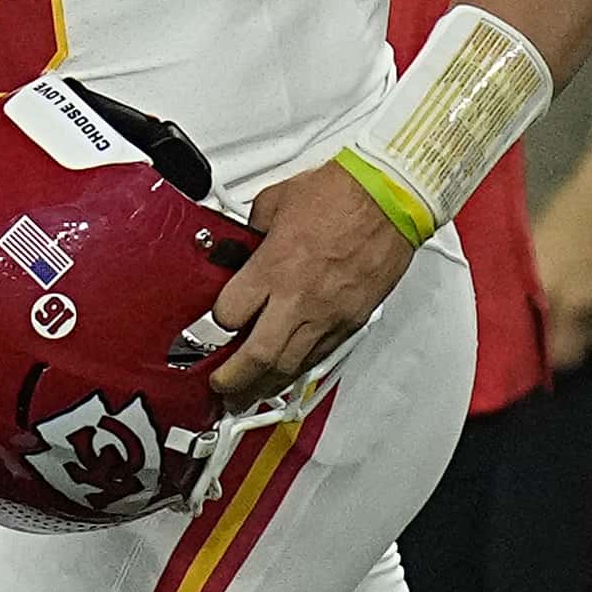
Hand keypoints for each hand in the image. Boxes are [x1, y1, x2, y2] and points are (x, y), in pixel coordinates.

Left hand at [210, 160, 414, 405]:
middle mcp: (297, 299)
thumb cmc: (342, 194)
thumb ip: (252, 230)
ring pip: (289, 367)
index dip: (209, 332)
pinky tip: (285, 379)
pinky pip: (319, 357)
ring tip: (246, 398)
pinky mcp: (350, 321)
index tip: (201, 339)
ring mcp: (326, 315)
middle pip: (256, 357)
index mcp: (273, 267)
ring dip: (263, 387)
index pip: (228, 317)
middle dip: (232, 379)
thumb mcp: (276, 201)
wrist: (391, 198)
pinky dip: (297, 373)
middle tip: (219, 387)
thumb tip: (241, 243)